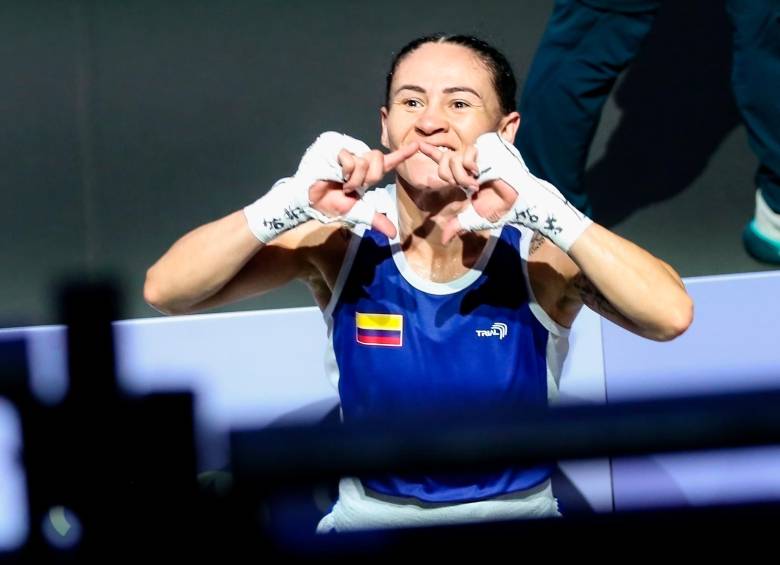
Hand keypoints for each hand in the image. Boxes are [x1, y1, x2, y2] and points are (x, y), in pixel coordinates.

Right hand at [244, 132, 416, 242]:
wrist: (308, 200)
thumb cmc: (328, 204)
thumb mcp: (356, 212)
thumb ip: (374, 219)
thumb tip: (392, 234)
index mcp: (366, 173)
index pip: (387, 163)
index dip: (402, 154)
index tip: (417, 146)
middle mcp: (359, 159)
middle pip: (377, 160)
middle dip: (365, 179)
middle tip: (350, 187)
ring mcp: (347, 150)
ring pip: (363, 159)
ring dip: (352, 177)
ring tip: (340, 181)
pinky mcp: (334, 144)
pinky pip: (349, 156)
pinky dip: (343, 169)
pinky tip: (332, 172)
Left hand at [423, 133, 591, 251]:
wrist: (518, 203)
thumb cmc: (500, 209)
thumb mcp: (474, 219)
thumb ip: (458, 226)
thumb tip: (444, 239)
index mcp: (465, 175)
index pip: (445, 161)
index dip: (432, 152)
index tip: (419, 145)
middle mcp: (470, 163)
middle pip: (445, 160)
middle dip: (450, 176)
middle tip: (466, 186)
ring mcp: (480, 154)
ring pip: (455, 156)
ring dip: (461, 173)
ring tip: (475, 181)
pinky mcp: (489, 147)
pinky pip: (468, 150)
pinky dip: (470, 164)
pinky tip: (479, 173)